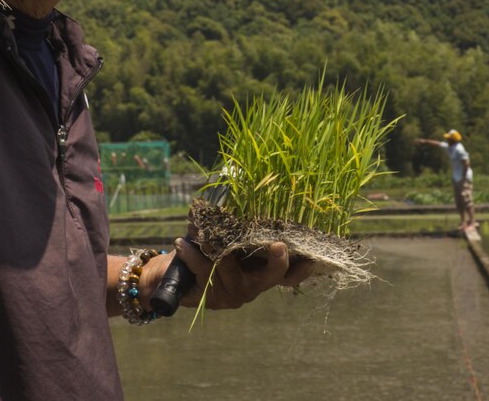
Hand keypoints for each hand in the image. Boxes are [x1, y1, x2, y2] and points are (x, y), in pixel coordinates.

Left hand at [144, 238, 314, 310]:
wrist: (175, 276)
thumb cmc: (207, 248)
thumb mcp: (227, 234)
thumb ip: (240, 224)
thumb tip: (245, 190)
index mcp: (262, 270)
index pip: (290, 273)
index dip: (303, 268)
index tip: (313, 258)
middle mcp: (253, 285)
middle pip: (272, 278)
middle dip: (277, 263)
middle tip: (280, 246)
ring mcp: (233, 294)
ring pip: (230, 272)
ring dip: (214, 247)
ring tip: (200, 231)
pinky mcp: (209, 298)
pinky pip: (204, 274)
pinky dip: (192, 256)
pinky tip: (182, 244)